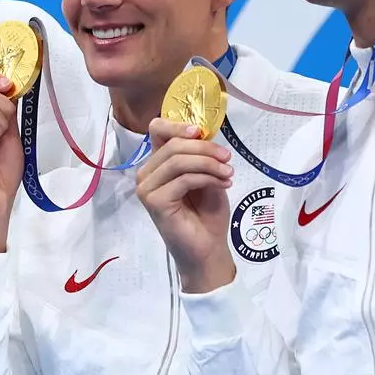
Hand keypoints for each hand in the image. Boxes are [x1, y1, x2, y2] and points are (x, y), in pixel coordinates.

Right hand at [136, 120, 235, 292]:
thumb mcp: (207, 175)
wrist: (207, 249)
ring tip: (228, 174)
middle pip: (172, 144)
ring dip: (209, 163)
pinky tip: (223, 184)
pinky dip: (207, 178)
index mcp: (157, 163)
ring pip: (178, 160)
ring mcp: (147, 188)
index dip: (177, 125)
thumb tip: (202, 132)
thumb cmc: (207, 214)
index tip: (201, 132)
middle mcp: (147, 173)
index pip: (157, 130)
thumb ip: (200, 154)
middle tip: (227, 160)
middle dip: (205, 148)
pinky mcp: (154, 201)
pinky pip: (183, 179)